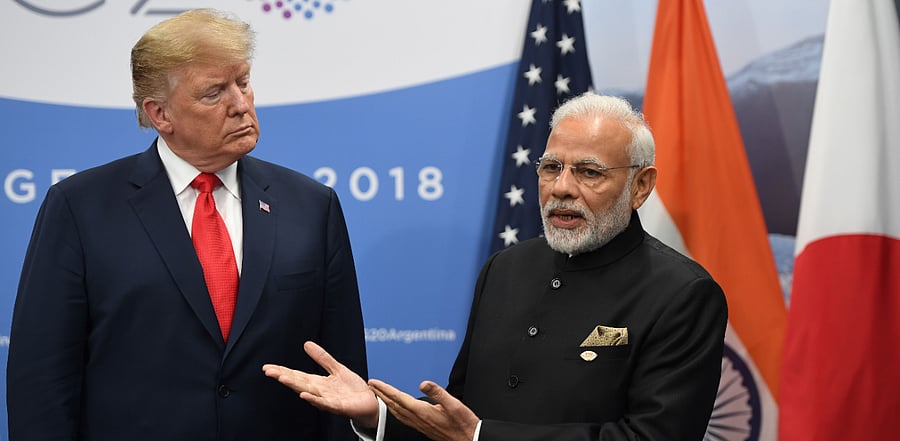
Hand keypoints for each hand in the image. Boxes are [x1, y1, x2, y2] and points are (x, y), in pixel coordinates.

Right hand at [263, 341, 378, 427]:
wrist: (369, 404)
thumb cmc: (352, 390)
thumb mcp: (337, 369)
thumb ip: (322, 358)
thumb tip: (306, 344)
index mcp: (318, 383)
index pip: (297, 375)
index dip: (282, 371)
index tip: (267, 367)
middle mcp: (319, 392)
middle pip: (298, 383)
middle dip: (283, 377)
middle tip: (268, 371)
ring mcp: (327, 400)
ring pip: (308, 391)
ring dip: (294, 385)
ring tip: (282, 378)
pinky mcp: (338, 407)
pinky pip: (324, 403)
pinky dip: (314, 399)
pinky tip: (304, 395)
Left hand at [369, 379, 479, 440]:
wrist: (468, 439)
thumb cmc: (462, 423)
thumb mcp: (453, 404)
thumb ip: (437, 392)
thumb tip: (423, 384)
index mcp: (423, 412)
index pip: (399, 398)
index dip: (385, 389)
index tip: (375, 382)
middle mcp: (418, 419)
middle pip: (394, 405)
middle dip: (381, 394)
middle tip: (371, 385)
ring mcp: (419, 425)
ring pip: (397, 412)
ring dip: (386, 402)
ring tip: (379, 394)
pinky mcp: (422, 428)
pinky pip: (403, 418)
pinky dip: (395, 410)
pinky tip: (395, 409)